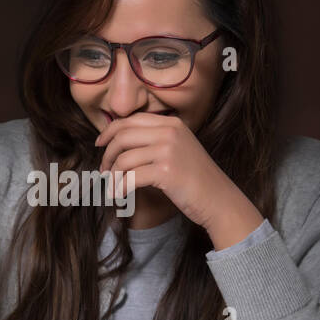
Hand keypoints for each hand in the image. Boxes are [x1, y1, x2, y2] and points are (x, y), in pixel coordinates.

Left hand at [94, 112, 263, 247]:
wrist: (218, 199)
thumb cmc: (195, 179)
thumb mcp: (178, 149)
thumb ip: (154, 141)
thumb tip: (118, 142)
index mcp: (171, 124)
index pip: (130, 120)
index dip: (110, 132)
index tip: (100, 145)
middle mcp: (170, 132)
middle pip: (122, 136)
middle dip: (107, 154)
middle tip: (104, 170)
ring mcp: (168, 150)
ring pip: (124, 158)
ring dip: (113, 174)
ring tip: (112, 185)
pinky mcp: (166, 171)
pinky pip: (131, 177)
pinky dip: (120, 188)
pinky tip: (119, 196)